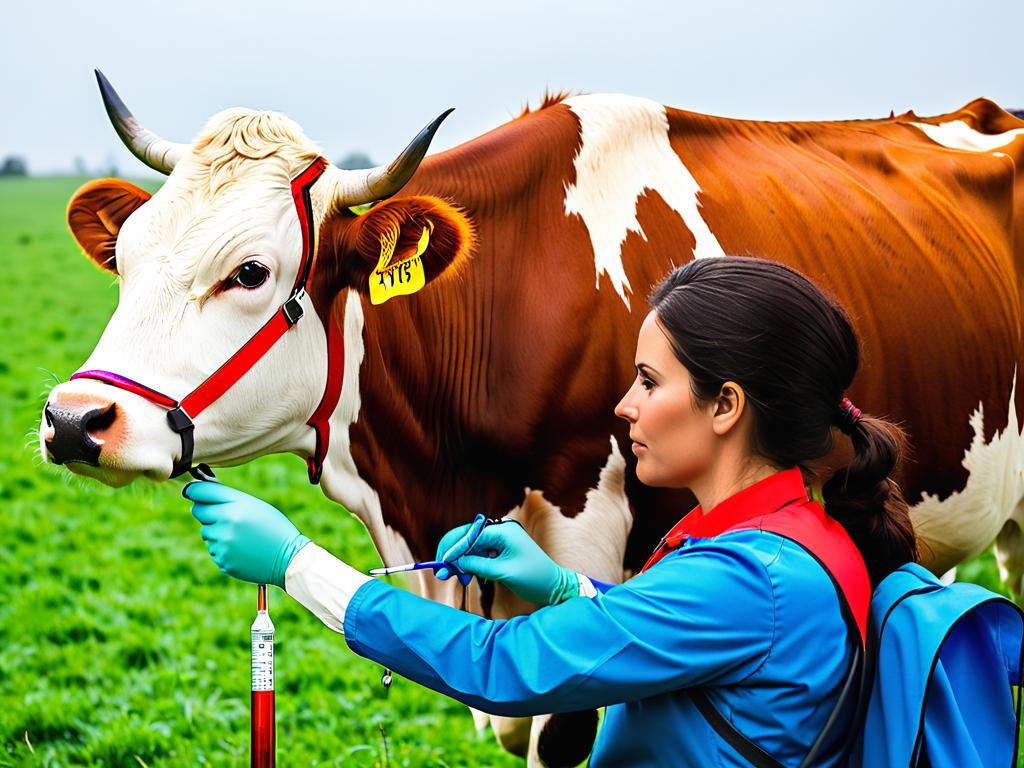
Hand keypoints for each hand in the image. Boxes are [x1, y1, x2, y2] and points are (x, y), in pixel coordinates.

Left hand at [183, 481, 309, 588]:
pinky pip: (213, 549)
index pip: (201, 492)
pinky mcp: (222, 560)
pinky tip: (242, 549)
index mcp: (236, 505)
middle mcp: (226, 522)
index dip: (193, 490)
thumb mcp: (255, 506)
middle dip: (206, 510)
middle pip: (198, 510)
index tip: (190, 490)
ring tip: (240, 536)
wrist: (288, 558)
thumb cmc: (273, 527)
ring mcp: (222, 543)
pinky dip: (223, 548)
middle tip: (222, 514)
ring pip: (206, 531)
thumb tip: (200, 493)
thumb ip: (229, 499)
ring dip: (216, 531)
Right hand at [434, 518, 578, 604]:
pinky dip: (470, 565)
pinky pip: (478, 554)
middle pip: (467, 538)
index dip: (452, 549)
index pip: (469, 535)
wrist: (554, 586)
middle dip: (453, 555)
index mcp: (503, 531)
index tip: (441, 564)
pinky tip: (466, 576)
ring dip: (461, 562)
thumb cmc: (533, 578)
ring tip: (457, 578)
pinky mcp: (499, 550)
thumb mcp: (502, 572)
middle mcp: (500, 531)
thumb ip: (477, 565)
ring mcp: (500, 540)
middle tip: (442, 573)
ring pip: (471, 547)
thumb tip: (454, 561)